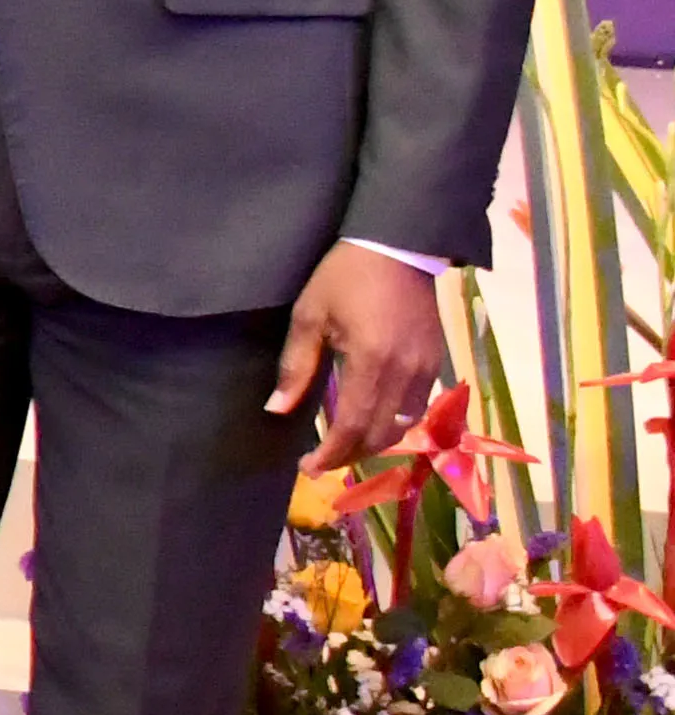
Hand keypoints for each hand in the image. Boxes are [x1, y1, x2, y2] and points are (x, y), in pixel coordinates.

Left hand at [273, 242, 448, 478]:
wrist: (398, 246)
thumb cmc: (345, 277)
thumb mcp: (309, 316)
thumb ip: (296, 366)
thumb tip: (277, 409)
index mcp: (370, 363)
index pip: (352, 427)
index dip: (330, 454)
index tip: (308, 468)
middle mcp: (404, 374)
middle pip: (381, 434)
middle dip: (350, 455)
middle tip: (321, 463)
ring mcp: (426, 369)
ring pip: (403, 425)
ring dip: (374, 443)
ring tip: (343, 447)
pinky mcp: (436, 361)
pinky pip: (418, 407)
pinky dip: (394, 423)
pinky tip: (372, 421)